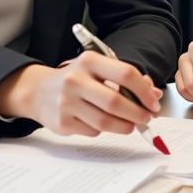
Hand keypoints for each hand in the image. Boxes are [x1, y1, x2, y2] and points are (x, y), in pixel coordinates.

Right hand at [0, 52, 161, 136]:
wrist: (39, 91)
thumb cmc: (76, 79)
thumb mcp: (98, 70)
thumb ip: (125, 80)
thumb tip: (154, 94)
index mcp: (89, 61)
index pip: (125, 74)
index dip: (144, 91)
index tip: (153, 102)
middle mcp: (76, 79)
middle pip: (116, 101)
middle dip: (137, 113)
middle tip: (147, 118)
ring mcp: (67, 102)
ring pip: (105, 122)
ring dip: (125, 126)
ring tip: (131, 125)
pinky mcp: (62, 122)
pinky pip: (93, 131)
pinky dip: (104, 130)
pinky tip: (102, 123)